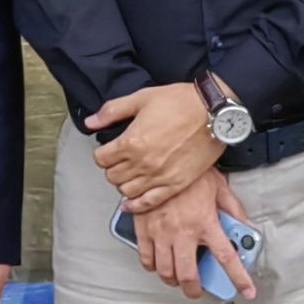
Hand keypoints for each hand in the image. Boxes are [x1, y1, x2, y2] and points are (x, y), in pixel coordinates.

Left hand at [88, 79, 222, 209]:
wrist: (213, 112)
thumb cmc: (179, 102)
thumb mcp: (141, 98)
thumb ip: (112, 111)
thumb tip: (90, 122)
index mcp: (131, 141)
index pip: (101, 159)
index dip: (103, 153)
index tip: (109, 149)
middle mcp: (142, 163)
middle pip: (112, 176)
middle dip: (112, 168)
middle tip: (120, 160)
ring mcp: (159, 176)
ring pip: (127, 191)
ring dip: (124, 183)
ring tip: (130, 174)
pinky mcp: (175, 185)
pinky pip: (148, 203)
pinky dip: (136, 205)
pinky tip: (131, 203)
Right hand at [134, 170, 255, 300]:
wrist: (159, 157)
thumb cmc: (190, 171)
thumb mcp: (219, 187)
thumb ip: (233, 210)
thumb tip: (245, 226)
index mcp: (206, 222)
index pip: (227, 258)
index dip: (239, 278)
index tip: (247, 291)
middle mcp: (183, 231)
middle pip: (188, 275)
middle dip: (194, 289)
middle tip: (197, 289)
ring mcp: (161, 232)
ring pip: (165, 271)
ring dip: (173, 279)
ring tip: (178, 276)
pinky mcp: (143, 228)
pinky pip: (146, 258)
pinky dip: (152, 266)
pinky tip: (158, 262)